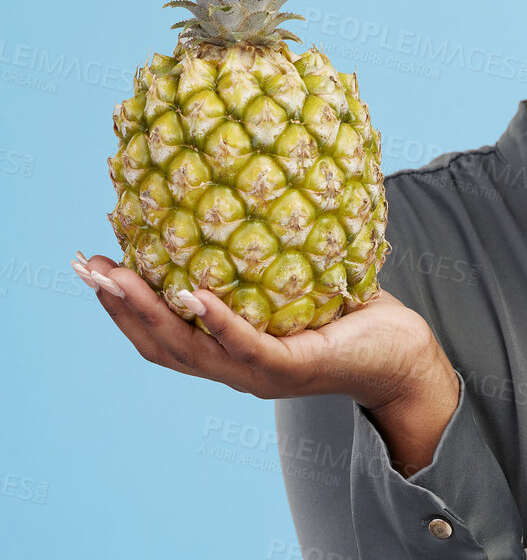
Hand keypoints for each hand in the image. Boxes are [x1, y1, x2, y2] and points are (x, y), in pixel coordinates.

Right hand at [70, 251, 453, 412]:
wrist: (405, 357)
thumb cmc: (353, 316)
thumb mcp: (295, 281)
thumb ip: (261, 254)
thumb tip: (240, 185)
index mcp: (230, 351)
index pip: (161, 335)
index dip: (122, 306)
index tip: (94, 265)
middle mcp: (237, 369)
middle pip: (160, 344)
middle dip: (118, 306)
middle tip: (88, 267)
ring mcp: (262, 374)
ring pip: (191, 349)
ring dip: (150, 312)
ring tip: (121, 276)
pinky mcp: (293, 369)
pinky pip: (247, 346)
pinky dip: (218, 322)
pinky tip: (194, 294)